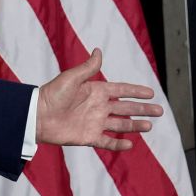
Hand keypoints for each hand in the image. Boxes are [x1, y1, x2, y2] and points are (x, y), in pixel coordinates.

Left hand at [36, 49, 161, 150]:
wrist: (37, 116)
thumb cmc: (51, 94)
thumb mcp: (71, 78)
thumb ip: (88, 68)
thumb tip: (98, 50)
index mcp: (95, 91)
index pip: (121, 90)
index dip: (136, 91)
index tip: (151, 93)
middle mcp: (98, 107)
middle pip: (125, 108)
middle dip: (142, 109)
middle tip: (159, 111)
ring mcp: (94, 122)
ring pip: (120, 125)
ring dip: (135, 126)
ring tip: (149, 126)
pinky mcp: (88, 137)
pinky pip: (107, 141)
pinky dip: (118, 144)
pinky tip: (131, 144)